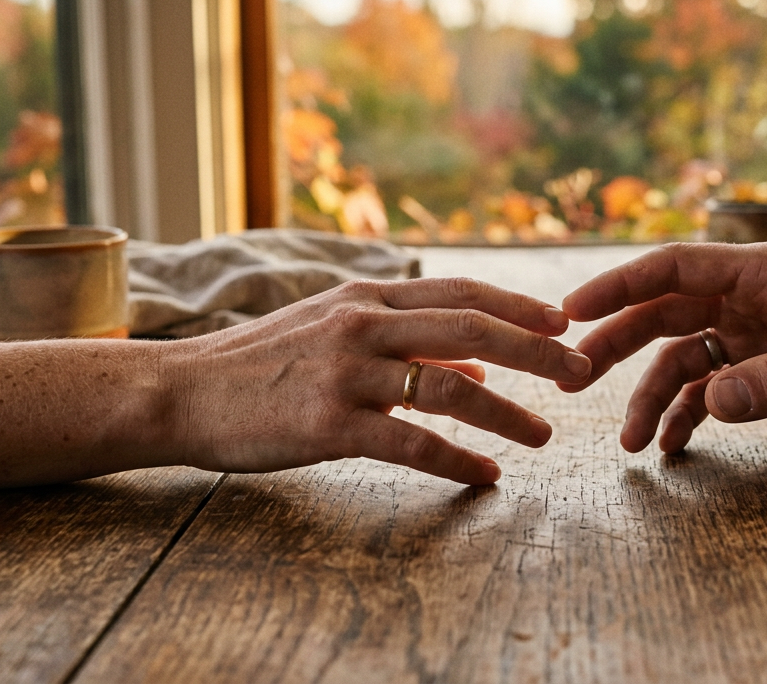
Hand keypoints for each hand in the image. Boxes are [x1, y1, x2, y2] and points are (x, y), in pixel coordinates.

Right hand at [166, 277, 592, 484]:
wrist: (184, 392)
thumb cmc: (261, 364)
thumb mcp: (331, 332)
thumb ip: (404, 341)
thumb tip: (478, 366)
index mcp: (365, 297)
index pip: (461, 292)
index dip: (519, 305)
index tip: (565, 322)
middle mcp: (362, 325)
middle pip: (472, 329)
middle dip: (537, 351)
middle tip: (582, 371)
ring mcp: (346, 374)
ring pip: (451, 388)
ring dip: (508, 413)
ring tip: (545, 434)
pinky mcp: (330, 425)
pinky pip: (413, 444)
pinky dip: (458, 460)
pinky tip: (487, 475)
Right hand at [560, 242, 766, 452]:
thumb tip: (714, 403)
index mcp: (765, 271)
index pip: (675, 268)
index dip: (619, 286)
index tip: (572, 312)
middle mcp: (749, 297)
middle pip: (663, 312)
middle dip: (616, 344)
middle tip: (573, 378)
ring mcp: (753, 333)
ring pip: (680, 357)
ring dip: (649, 395)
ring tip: (630, 443)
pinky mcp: (764, 367)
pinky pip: (708, 389)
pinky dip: (685, 415)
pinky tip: (671, 446)